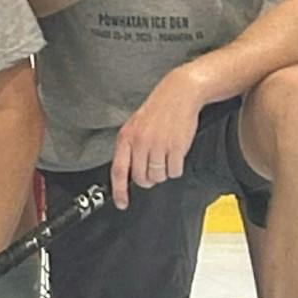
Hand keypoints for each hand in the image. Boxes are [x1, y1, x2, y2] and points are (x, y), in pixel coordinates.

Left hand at [108, 65, 205, 211]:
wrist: (178, 94)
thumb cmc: (157, 110)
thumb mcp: (135, 125)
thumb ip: (130, 148)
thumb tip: (128, 173)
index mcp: (126, 137)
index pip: (118, 170)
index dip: (119, 190)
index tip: (122, 203)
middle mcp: (140, 142)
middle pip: (142, 178)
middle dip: (148, 178)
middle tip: (154, 166)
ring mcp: (158, 145)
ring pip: (159, 177)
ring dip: (163, 172)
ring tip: (165, 155)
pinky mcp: (177, 147)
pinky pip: (175, 171)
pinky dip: (176, 168)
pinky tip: (175, 153)